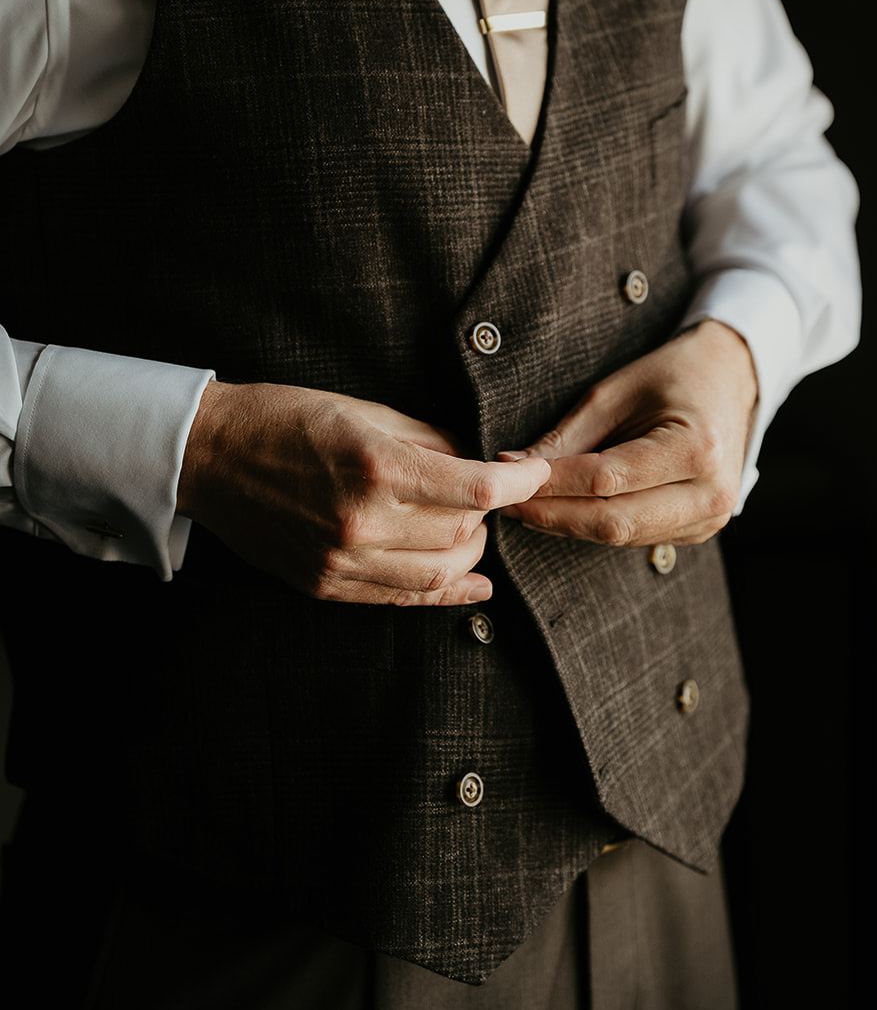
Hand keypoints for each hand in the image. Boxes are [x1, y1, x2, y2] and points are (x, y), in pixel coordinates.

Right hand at [176, 380, 549, 604]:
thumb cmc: (284, 419)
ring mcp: (343, 561)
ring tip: (469, 527)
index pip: (475, 489)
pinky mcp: (326, 586)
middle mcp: (362, 521)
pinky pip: (403, 599)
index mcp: (375, 468)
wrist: (208, 457)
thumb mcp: (363, 410)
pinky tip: (473, 584)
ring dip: (470, 551)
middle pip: (463, 533)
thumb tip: (476, 456)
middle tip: (485, 492)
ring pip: (441, 573)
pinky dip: (447, 592)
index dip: (518, 483)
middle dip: (489, 513)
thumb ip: (427, 438)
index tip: (535, 472)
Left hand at [499, 320, 757, 546]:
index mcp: (697, 449)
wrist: (731, 380)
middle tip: (507, 502)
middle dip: (552, 514)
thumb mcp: (615, 392)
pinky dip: (594, 526)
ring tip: (527, 505)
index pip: (606, 479)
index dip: (551, 483)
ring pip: (621, 537)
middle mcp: (710, 493)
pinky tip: (563, 511)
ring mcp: (710, 518)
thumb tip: (514, 467)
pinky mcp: (700, 529)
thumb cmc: (673, 376)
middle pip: (613, 521)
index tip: (508, 476)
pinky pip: (636, 537)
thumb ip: (567, 437)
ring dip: (568, 524)